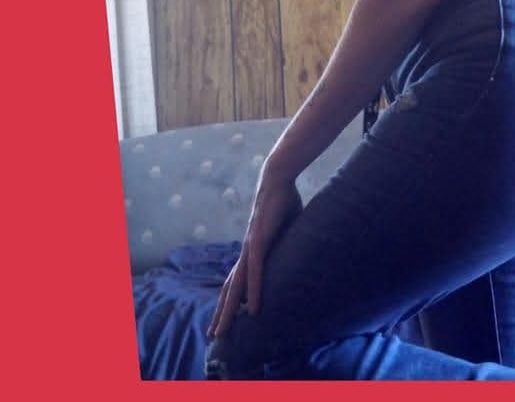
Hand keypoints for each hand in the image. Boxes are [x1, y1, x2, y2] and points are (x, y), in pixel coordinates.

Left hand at [207, 170, 302, 339]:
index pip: (237, 280)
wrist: (278, 179)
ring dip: (228, 310)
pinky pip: (254, 272)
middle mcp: (246, 252)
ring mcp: (250, 248)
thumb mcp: (288, 228)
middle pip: (229, 289)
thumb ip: (288, 241)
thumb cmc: (284, 200)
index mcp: (252, 249)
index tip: (227, 317)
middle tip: (214, 335)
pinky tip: (252, 309)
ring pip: (236, 286)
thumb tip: (300, 248)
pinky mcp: (258, 242)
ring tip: (223, 330)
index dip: (231, 299)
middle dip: (221, 312)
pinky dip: (252, 291)